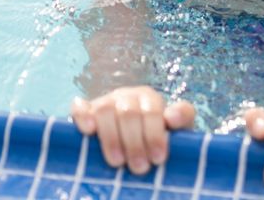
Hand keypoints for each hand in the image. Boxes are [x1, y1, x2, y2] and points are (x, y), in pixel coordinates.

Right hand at [70, 87, 195, 173]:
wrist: (136, 140)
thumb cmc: (158, 136)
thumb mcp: (177, 127)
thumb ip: (183, 117)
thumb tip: (172, 117)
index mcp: (149, 98)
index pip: (152, 111)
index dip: (154, 136)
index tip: (158, 159)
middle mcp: (127, 96)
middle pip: (128, 113)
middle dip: (135, 143)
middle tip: (139, 168)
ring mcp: (105, 102)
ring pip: (105, 110)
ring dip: (111, 138)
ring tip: (117, 162)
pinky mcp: (86, 111)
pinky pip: (80, 108)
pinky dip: (82, 117)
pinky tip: (88, 131)